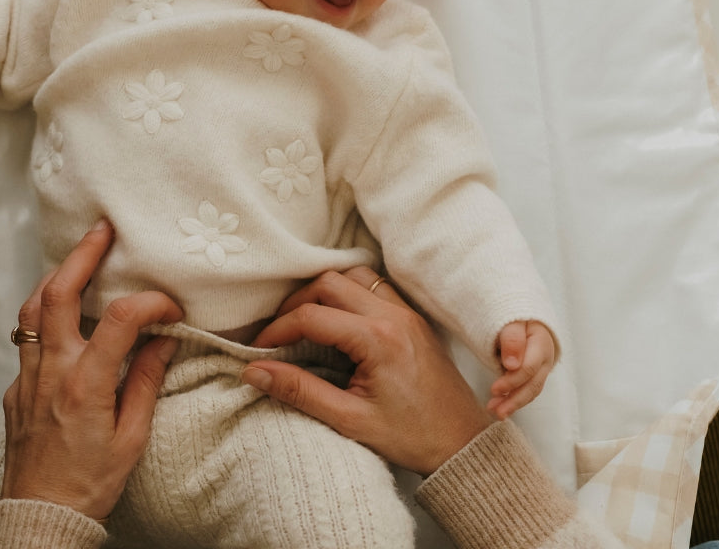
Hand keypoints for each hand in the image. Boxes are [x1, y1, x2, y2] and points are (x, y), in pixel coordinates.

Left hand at [0, 219, 182, 521]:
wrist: (38, 519)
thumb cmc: (89, 484)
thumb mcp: (132, 438)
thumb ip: (147, 380)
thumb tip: (165, 337)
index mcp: (85, 384)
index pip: (119, 319)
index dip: (150, 301)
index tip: (171, 306)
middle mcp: (50, 372)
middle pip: (57, 293)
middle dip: (81, 254)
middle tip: (103, 229)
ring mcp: (27, 378)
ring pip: (31, 309)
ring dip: (56, 277)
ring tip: (79, 259)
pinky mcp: (16, 389)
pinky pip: (27, 338)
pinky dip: (46, 314)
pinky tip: (66, 316)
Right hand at [240, 268, 491, 476]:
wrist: (463, 443)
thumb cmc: (412, 437)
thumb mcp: (350, 421)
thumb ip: (300, 392)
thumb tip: (256, 372)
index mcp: (377, 339)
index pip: (312, 316)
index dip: (277, 330)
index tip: (258, 350)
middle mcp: (393, 315)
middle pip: (330, 282)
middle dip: (296, 303)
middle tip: (278, 332)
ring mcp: (406, 312)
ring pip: (354, 275)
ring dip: (325, 290)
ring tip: (305, 320)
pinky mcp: (413, 317)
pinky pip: (376, 285)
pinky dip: (350, 290)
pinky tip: (339, 317)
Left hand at [487, 320, 555, 419]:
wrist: (522, 316)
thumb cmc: (515, 317)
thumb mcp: (512, 321)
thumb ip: (512, 339)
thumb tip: (512, 364)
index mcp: (542, 343)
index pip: (529, 368)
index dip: (512, 381)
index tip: (494, 389)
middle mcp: (545, 358)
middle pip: (532, 384)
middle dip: (514, 400)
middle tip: (495, 410)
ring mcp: (541, 368)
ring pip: (531, 391)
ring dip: (513, 404)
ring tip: (496, 412)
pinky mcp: (534, 375)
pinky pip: (527, 390)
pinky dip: (514, 400)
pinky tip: (501, 406)